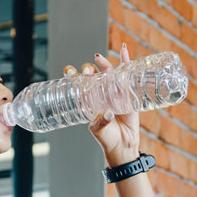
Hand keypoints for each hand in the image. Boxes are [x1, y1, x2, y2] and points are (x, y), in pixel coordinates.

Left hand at [64, 44, 140, 165]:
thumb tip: (108, 112)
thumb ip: (101, 121)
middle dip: (89, 70)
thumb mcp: (99, 130)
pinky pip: (127, 75)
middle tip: (88, 69)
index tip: (69, 72)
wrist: (123, 146)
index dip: (74, 77)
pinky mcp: (128, 93)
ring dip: (104, 64)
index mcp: (90, 102)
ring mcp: (114, 93)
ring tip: (98, 58)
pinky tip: (124, 50)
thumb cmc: (107, 138)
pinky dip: (126, 62)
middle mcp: (101, 95)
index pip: (81, 86)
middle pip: (94, 77)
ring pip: (109, 74)